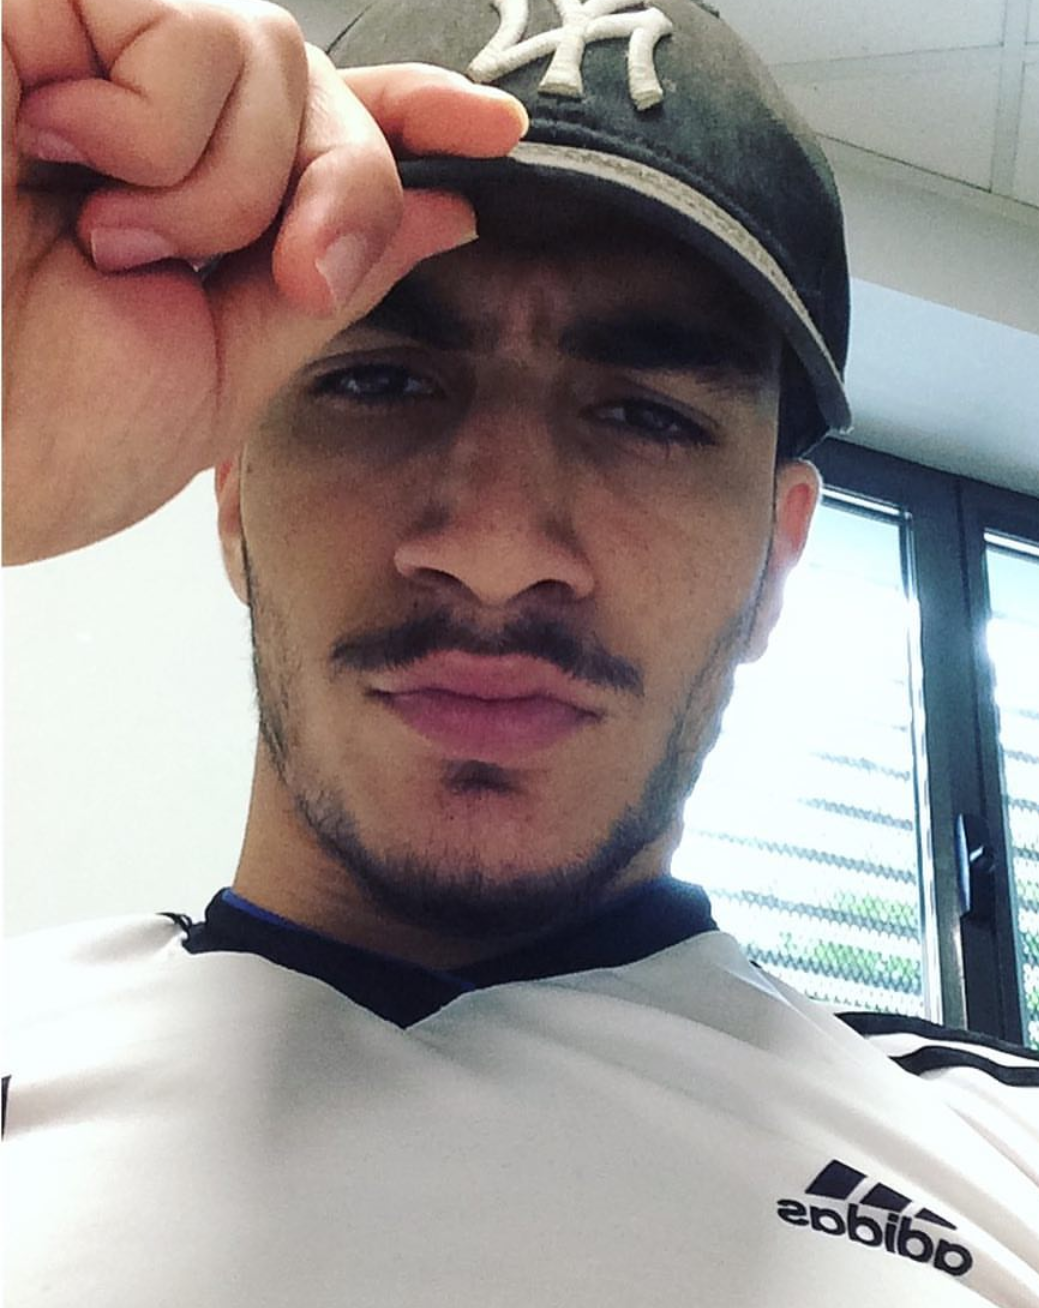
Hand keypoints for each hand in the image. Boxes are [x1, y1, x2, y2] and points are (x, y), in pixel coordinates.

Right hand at [2, 0, 526, 563]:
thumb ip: (329, 278)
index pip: (314, 124)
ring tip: (111, 240)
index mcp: (177, 195)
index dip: (404, 114)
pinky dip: (158, 131)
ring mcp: (79, 50)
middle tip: (243, 271)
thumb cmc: (44, 434)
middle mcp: (131, 110)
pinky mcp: (32, 6)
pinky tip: (58, 164)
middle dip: (325, 191)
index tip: (492, 132)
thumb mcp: (226, 365)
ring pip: (265, 47)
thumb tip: (445, 210)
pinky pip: (189, 27)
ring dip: (220, 185)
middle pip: (311, 81)